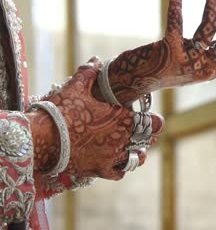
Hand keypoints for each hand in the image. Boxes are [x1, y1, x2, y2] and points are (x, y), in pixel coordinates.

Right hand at [29, 57, 163, 179]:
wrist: (40, 138)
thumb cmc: (60, 111)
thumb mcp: (76, 87)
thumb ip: (89, 73)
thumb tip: (95, 60)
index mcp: (123, 119)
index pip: (154, 123)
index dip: (155, 121)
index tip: (152, 118)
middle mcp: (122, 140)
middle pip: (146, 141)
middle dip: (146, 135)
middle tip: (140, 130)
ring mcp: (112, 157)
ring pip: (135, 159)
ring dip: (137, 152)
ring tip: (133, 147)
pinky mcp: (99, 170)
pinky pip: (118, 173)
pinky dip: (121, 168)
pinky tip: (118, 161)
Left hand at [100, 0, 215, 104]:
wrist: (136, 81)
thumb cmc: (166, 68)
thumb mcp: (193, 63)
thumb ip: (210, 52)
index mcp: (213, 69)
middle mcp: (204, 68)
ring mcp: (188, 61)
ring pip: (208, 28)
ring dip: (213, 2)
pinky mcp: (169, 52)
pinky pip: (177, 23)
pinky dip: (177, 3)